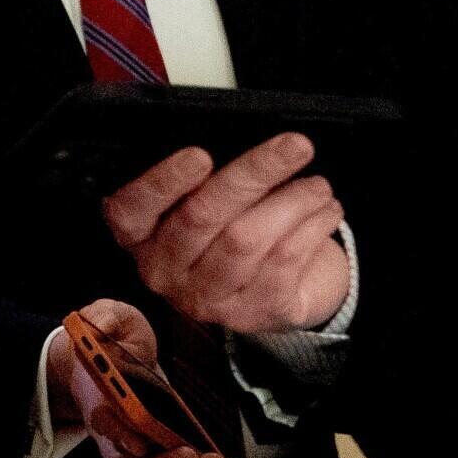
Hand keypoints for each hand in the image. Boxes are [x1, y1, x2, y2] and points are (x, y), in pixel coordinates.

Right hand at [50, 299, 244, 457]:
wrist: (115, 360)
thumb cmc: (113, 339)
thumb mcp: (108, 316)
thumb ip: (105, 316)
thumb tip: (103, 326)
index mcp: (99, 401)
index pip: (102, 428)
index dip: (120, 436)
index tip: (141, 439)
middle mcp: (115, 436)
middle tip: (194, 455)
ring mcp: (140, 454)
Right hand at [102, 134, 348, 333]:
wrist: (269, 288)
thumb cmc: (228, 228)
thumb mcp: (200, 201)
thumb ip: (202, 180)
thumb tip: (240, 143)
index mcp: (138, 237)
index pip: (131, 211)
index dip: (163, 183)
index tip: (199, 155)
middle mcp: (162, 272)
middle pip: (201, 217)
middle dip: (252, 174)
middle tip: (294, 146)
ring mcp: (205, 299)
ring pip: (247, 239)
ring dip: (292, 202)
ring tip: (318, 184)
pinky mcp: (251, 314)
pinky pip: (283, 261)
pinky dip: (311, 228)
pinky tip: (326, 210)